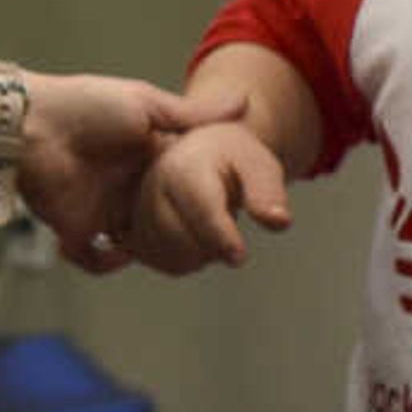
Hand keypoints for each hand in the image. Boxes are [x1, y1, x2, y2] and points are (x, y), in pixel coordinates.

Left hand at [16, 73, 250, 273]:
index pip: (187, 186)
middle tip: (206, 244)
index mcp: (149, 156)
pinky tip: (121, 251)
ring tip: (170, 254)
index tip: (229, 211)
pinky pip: (96, 258)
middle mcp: (129, 185)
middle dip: (185, 234)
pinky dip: (107, 262)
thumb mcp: (147, 104)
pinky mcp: (76, 227)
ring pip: (137, 243)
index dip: (207, 199)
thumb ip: (194, 115)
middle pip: (167, 219)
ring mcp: (103, 208)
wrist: (27, 126)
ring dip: (152, 252)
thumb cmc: (84, 107)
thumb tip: (244, 102)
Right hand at [125, 120, 293, 274]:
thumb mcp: (260, 165)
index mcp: (183, 167)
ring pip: (171, 257)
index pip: (201, 211)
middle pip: (181, 242)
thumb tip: (278, 221)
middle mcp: (151, 187)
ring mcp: (137, 208)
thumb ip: (268, 193)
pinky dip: (184, 260)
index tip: (239, 257)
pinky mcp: (132, 229)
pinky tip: (196, 237)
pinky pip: (161, 262)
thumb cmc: (235, 159)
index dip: (222, 239)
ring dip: (201, 255)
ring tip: (213, 224)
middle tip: (231, 224)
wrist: (202, 150)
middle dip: (214, 247)